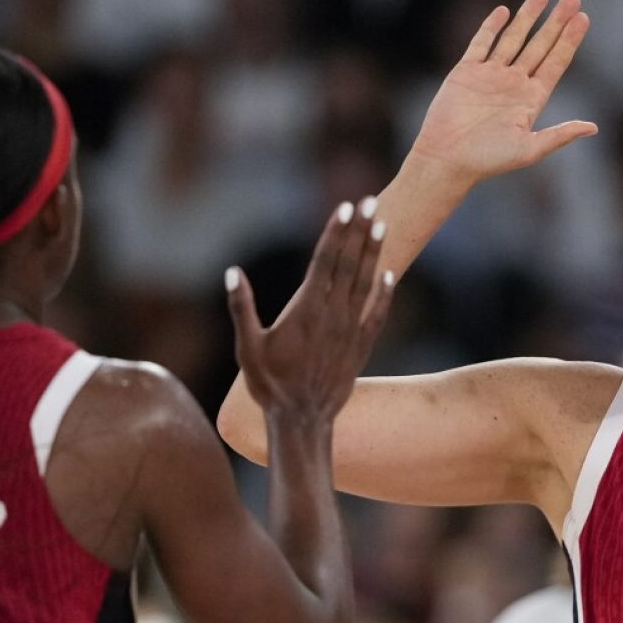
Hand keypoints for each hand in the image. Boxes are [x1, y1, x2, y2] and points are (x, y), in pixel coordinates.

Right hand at [226, 200, 392, 419]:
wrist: (302, 421)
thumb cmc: (270, 385)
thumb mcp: (247, 348)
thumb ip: (241, 309)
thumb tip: (233, 272)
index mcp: (305, 311)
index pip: (324, 262)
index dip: (336, 232)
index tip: (345, 207)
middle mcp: (332, 316)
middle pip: (348, 265)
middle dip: (358, 231)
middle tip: (369, 201)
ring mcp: (349, 331)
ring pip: (365, 284)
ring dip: (373, 253)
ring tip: (380, 224)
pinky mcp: (360, 348)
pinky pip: (376, 315)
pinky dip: (384, 294)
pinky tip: (390, 275)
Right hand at [410, 0, 596, 189]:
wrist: (447, 158)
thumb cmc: (487, 160)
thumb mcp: (529, 150)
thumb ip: (560, 135)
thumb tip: (593, 128)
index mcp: (530, 101)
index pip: (555, 64)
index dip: (569, 41)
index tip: (583, 18)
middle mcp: (513, 85)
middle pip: (539, 46)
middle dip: (556, 23)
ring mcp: (490, 76)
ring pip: (513, 39)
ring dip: (527, 17)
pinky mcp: (466, 72)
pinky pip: (481, 43)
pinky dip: (491, 27)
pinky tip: (503, 11)